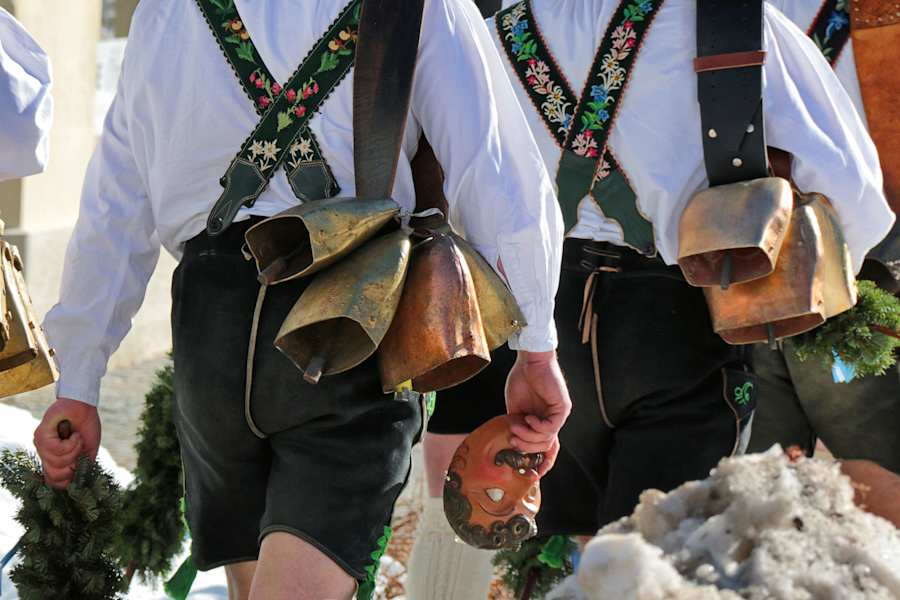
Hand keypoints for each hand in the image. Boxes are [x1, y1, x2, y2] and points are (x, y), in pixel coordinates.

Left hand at [33, 398, 100, 488]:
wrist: (84, 406)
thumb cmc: (86, 426)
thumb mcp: (88, 451)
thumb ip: (82, 468)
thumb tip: (76, 486)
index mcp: (55, 459)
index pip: (52, 481)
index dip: (65, 483)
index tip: (76, 474)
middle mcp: (45, 453)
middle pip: (53, 476)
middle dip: (72, 466)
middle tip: (79, 452)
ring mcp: (41, 445)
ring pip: (56, 463)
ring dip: (74, 451)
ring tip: (77, 438)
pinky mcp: (40, 435)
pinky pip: (56, 450)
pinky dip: (70, 443)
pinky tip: (74, 434)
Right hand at [505, 350, 570, 475]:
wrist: (529, 361)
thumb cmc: (522, 379)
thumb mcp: (515, 409)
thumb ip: (517, 426)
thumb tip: (513, 445)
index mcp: (543, 421)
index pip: (547, 448)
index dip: (541, 462)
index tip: (530, 474)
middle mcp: (554, 420)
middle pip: (545, 448)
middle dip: (527, 448)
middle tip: (512, 440)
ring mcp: (559, 415)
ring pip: (546, 440)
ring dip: (528, 437)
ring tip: (516, 427)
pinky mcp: (562, 409)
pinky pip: (550, 428)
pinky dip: (536, 427)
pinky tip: (527, 418)